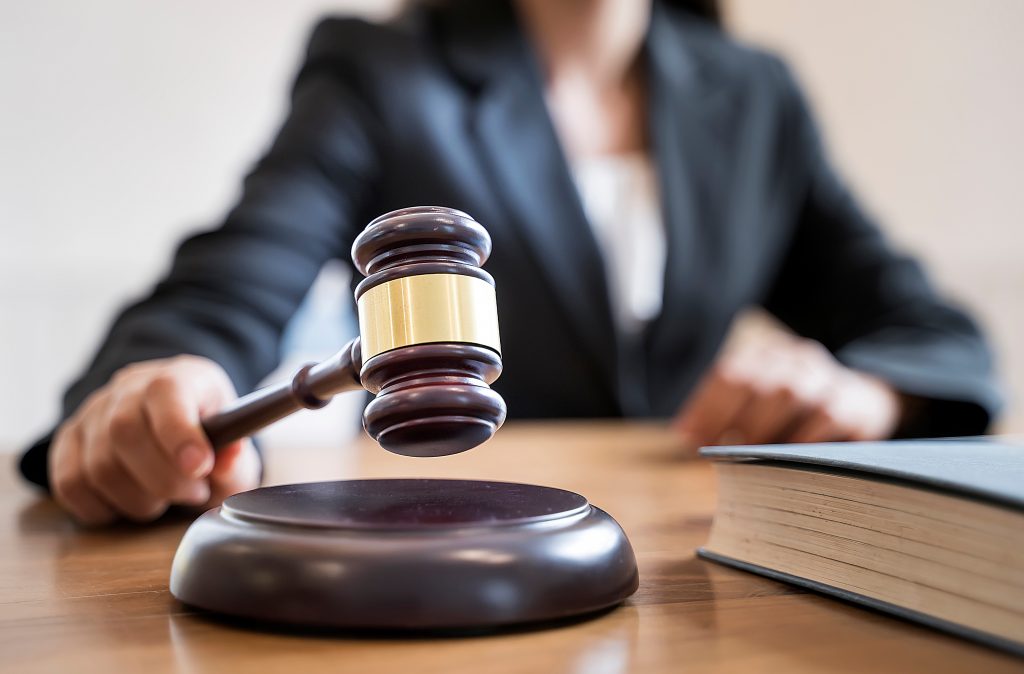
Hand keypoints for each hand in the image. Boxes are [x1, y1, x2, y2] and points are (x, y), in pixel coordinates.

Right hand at [49, 355, 260, 525]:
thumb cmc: (209, 439)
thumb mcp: (235, 446)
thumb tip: (227, 460)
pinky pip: (71, 484)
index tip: (199, 467)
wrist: (177, 426)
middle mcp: (128, 388)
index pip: (165, 392)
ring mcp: (92, 413)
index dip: (179, 433)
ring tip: (167, 498)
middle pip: (124, 432)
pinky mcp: (68, 441)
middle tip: (194, 492)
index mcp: (178, 377)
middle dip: (163, 479)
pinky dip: (102, 507)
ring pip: (98, 466)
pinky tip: (132, 502)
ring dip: (138, 499)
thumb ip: (234, 459)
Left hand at [673, 336, 902, 451]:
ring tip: (747, 458)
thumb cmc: (791, 408)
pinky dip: (804, 440)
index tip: (688, 437)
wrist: (859, 397)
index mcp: (766, 354)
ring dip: (765, 430)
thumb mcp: (758, 399)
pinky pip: (830, 418)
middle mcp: (798, 359)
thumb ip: (723, 412)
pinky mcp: (858, 404)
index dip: (707, 407)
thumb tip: (686, 435)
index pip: (730, 373)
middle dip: (734, 421)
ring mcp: (831, 378)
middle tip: (717, 453)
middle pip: (761, 383)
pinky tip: (787, 459)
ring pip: (793, 395)